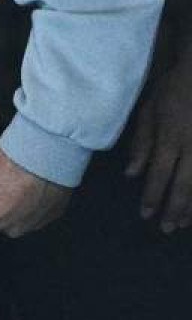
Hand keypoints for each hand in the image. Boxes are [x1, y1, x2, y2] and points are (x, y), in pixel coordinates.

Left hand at [0, 146, 71, 236]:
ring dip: (12, 207)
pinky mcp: (53, 217)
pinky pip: (35, 214)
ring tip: (14, 186)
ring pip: (16, 219)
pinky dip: (31, 205)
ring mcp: (35, 225)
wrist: (49, 154)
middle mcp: (13, 228)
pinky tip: (31, 188)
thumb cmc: (12, 160)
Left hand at [127, 52, 191, 232]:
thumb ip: (141, 143)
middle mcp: (191, 149)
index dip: (152, 197)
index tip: (146, 215)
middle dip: (174, 209)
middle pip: (183, 186)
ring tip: (185, 224)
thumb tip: (132, 174)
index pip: (159, 175)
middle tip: (166, 228)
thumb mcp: (148, 112)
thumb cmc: (172, 91)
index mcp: (170, 139)